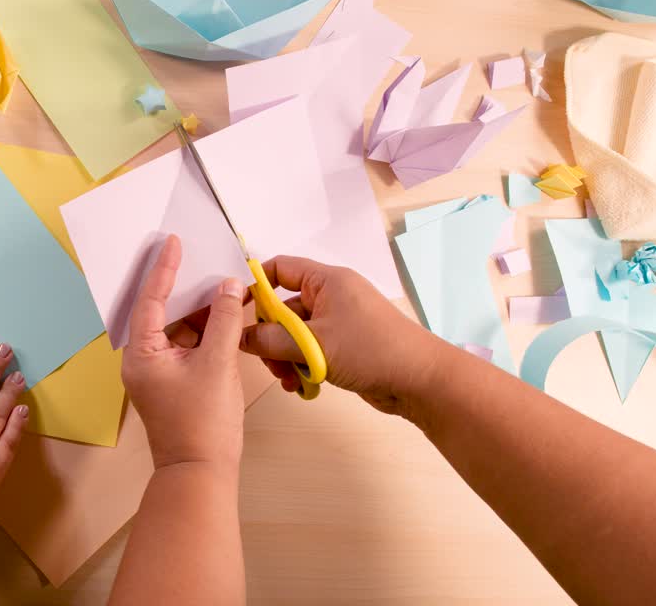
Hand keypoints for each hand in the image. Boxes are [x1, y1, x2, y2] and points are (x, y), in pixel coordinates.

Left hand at [122, 235, 245, 470]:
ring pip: (178, 328)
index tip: (171, 242)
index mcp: (141, 354)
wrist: (201, 473)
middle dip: (184, 286)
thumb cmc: (203, 423)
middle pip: (161, 312)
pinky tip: (226, 314)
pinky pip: (188, 345)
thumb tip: (229, 287)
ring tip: (222, 283)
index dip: (163, 269)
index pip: (150, 300)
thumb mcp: (217, 365)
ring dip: (200, 309)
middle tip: (200, 257)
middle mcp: (143, 360)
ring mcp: (159, 372)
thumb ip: (223, 321)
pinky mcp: (175, 382)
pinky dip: (205, 330)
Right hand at [238, 256, 447, 417]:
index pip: (279, 269)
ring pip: (295, 334)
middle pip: (283, 308)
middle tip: (266, 361)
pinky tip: (301, 386)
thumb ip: (269, 339)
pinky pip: (312, 350)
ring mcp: (340, 322)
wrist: (421, 381)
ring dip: (284, 356)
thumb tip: (237, 336)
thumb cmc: (370, 350)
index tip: (235, 309)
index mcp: (326, 281)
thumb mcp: (312, 344)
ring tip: (287, 379)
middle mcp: (332, 296)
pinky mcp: (345, 346)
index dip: (254, 285)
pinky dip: (302, 365)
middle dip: (270, 336)